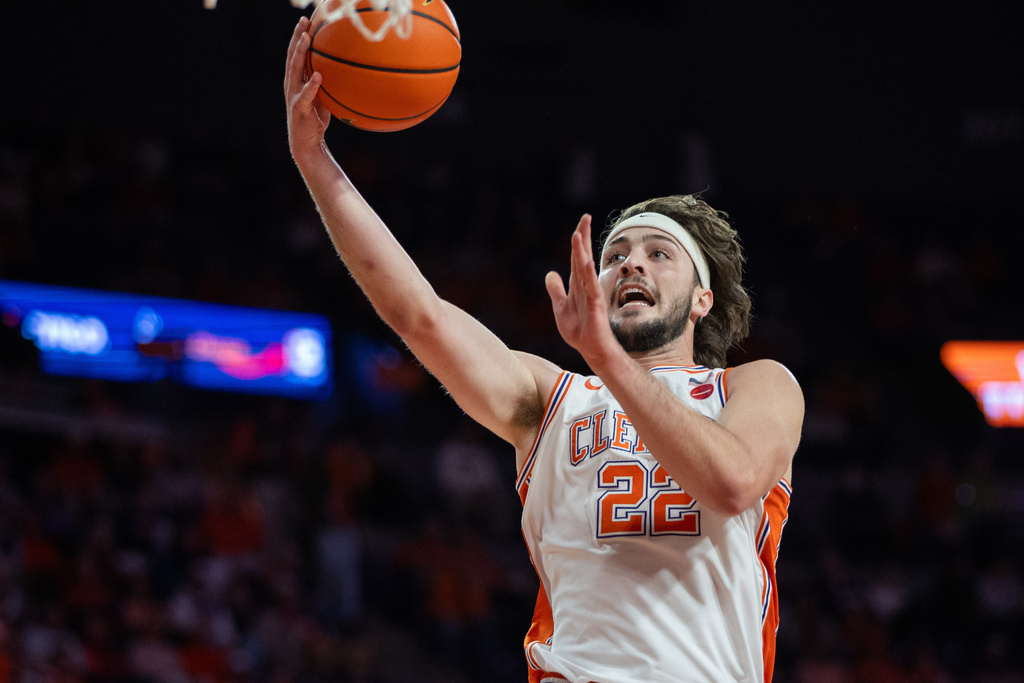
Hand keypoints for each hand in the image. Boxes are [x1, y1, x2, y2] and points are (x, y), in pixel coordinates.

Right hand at [284, 17, 330, 162]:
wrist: (307, 142)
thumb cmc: (316, 118)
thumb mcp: (323, 96)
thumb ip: (327, 82)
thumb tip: (343, 69)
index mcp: (296, 79)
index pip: (296, 53)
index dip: (300, 36)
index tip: (307, 20)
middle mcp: (291, 84)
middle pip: (292, 55)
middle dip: (297, 37)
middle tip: (304, 21)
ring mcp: (293, 95)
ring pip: (294, 69)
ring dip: (300, 53)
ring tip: (306, 38)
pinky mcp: (298, 108)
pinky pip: (305, 95)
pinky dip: (311, 85)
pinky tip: (318, 75)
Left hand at [545, 214, 620, 367]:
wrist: (590, 348)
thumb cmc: (579, 330)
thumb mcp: (560, 307)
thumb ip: (556, 290)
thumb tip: (550, 273)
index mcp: (577, 284)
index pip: (576, 257)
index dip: (578, 241)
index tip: (581, 223)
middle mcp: (585, 285)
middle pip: (583, 257)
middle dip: (583, 237)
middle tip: (585, 217)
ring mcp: (591, 294)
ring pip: (585, 268)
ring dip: (582, 251)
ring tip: (579, 233)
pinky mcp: (595, 305)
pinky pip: (590, 286)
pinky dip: (587, 273)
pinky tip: (585, 261)